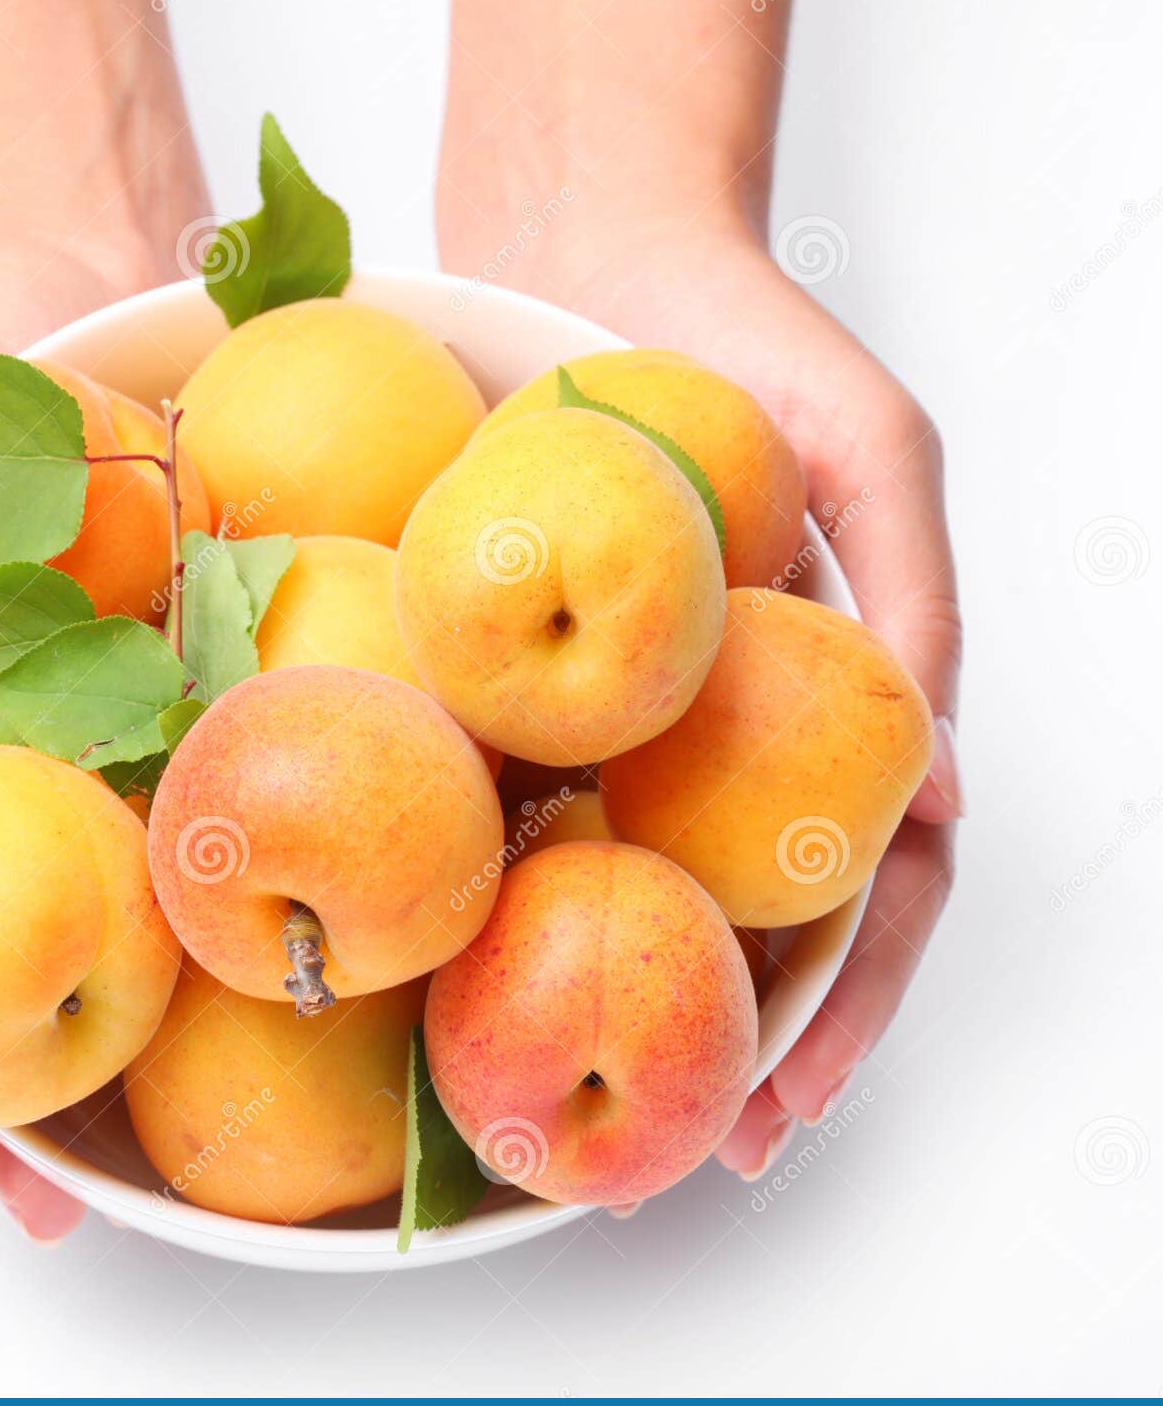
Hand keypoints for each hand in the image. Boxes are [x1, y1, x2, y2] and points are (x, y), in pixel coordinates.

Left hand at [442, 220, 962, 1186]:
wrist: (586, 246)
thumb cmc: (742, 343)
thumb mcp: (865, 449)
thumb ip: (906, 597)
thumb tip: (927, 769)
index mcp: (828, 707)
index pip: (868, 887)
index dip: (844, 1004)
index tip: (787, 1104)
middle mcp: (731, 731)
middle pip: (757, 923)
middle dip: (737, 1048)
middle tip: (690, 1158)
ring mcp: (633, 717)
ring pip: (645, 884)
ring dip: (632, 1002)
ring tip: (586, 1105)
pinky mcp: (532, 679)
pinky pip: (531, 793)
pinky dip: (520, 882)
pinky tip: (478, 955)